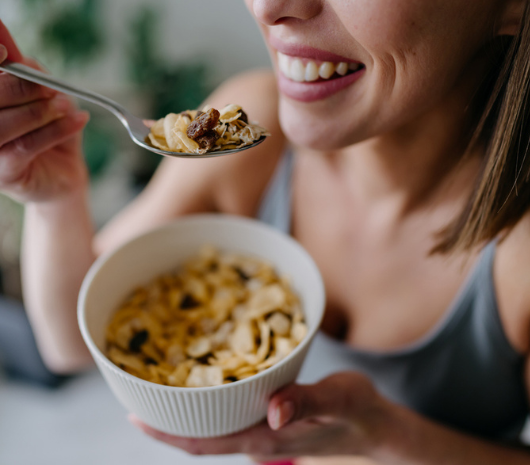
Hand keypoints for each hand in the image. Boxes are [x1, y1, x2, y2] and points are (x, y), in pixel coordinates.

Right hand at [0, 21, 89, 202]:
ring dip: (39, 111)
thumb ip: (26, 72)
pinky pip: (26, 146)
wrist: (63, 175)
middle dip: (21, 86)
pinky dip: (57, 130)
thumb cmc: (50, 131)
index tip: (4, 48)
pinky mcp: (3, 174)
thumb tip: (9, 44)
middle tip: (51, 86)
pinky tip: (79, 120)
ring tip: (65, 106)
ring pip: (2, 124)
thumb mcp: (43, 95)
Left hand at [129, 372, 387, 461]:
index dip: (168, 433)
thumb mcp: (339, 399)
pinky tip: (202, 384)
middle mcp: (257, 438)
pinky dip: (207, 404)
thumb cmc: (357, 410)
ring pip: (211, 427)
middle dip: (165, 421)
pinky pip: (228, 417)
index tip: (135, 415)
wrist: (373, 424)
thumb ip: (308, 402)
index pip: (205, 443)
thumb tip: (273, 412)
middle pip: (199, 438)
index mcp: (266, 438)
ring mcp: (262, 431)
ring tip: (158, 385)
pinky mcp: (268, 420)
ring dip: (183, 412)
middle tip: (134, 391)